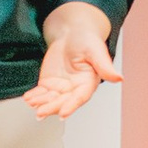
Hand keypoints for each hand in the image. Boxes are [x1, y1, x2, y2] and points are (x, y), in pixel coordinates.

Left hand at [25, 4, 119, 120]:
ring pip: (50, 99)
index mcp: (88, 83)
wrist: (71, 33)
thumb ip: (105, 65)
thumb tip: (119, 78)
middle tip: (40, 112)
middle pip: (63, 101)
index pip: (80, 97)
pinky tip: (28, 98)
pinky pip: (41, 93)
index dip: (71, 106)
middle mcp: (75, 88)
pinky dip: (34, 96)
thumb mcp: (96, 50)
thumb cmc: (86, 40)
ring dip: (41, 103)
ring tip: (31, 103)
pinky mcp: (49, 84)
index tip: (63, 113)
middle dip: (51, 107)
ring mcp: (61, 88)